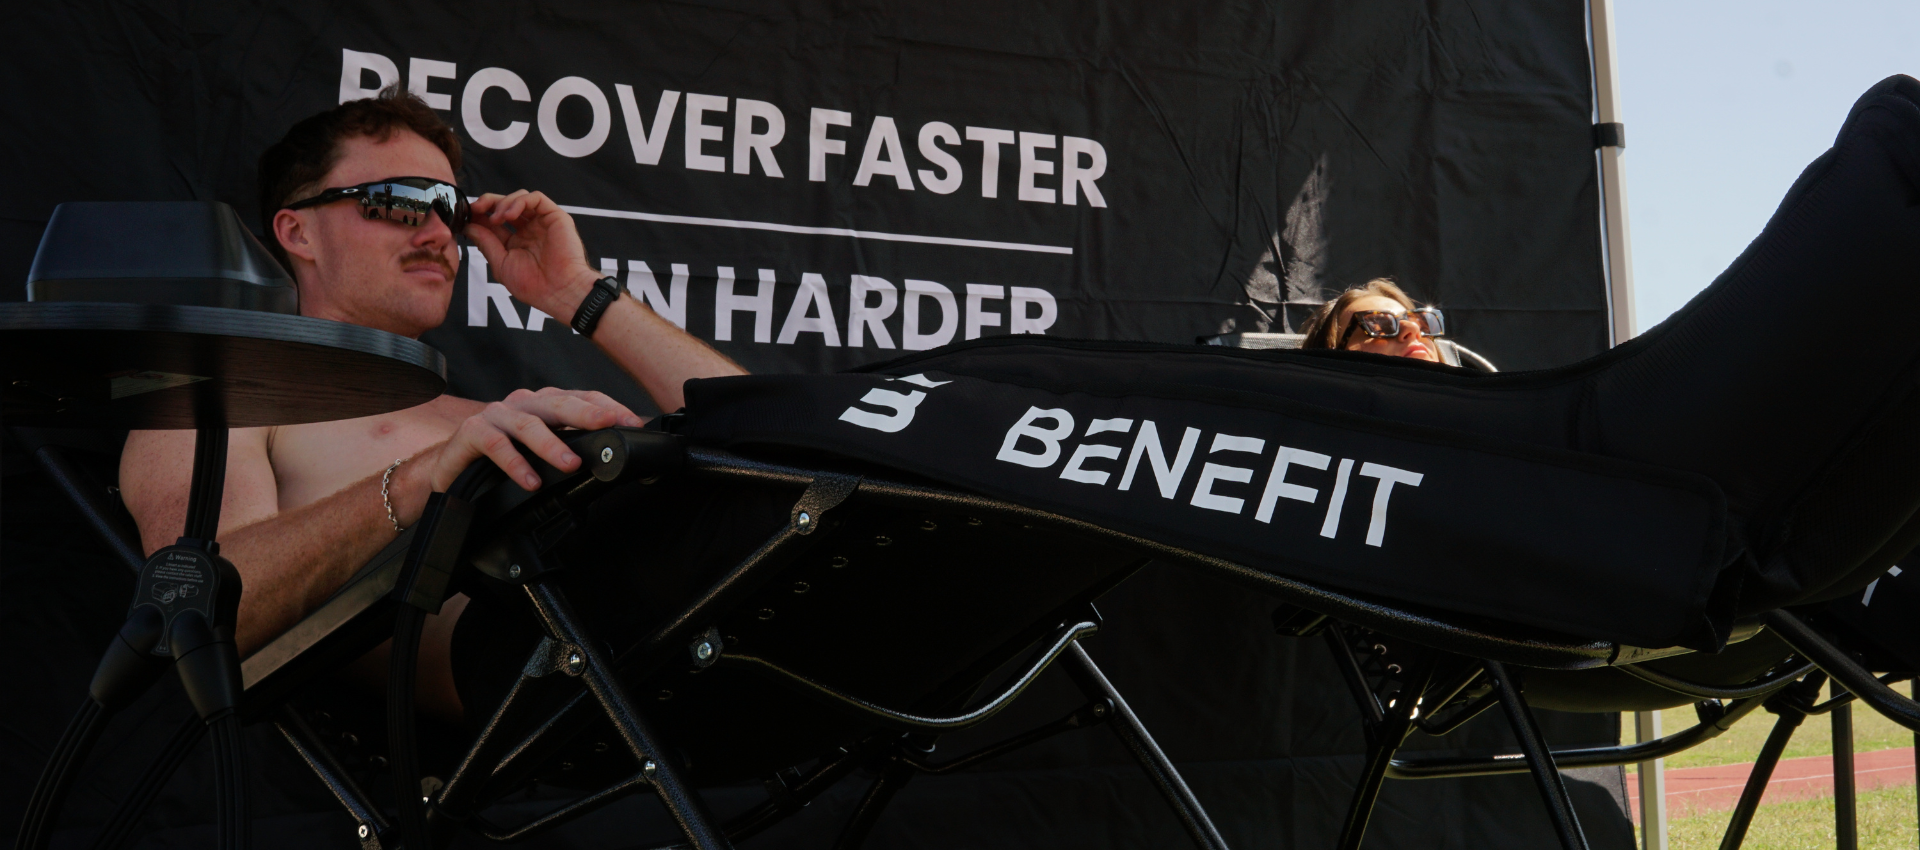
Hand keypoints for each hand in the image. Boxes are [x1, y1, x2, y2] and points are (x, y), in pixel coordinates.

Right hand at [424, 388, 643, 493]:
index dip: (609, 407)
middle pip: (558, 403)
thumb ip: (571, 449)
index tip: (634, 422)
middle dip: (587, 413)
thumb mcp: (541, 452)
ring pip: (529, 424)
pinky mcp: (472, 432)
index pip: (581, 398)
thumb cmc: (501, 460)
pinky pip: (496, 446)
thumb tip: (613, 458)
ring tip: (571, 464)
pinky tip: (531, 481)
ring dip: (552, 444)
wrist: (450, 471)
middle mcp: (523, 404)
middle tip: (610, 424)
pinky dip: (516, 464)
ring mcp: (497, 415)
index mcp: (544, 405)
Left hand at [464, 191, 602, 320]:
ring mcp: (542, 222)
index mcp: (516, 241)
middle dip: (488, 203)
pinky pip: (536, 198)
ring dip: (503, 203)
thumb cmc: (534, 285)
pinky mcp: (555, 216)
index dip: (480, 215)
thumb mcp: (501, 264)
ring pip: (520, 197)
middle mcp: (529, 229)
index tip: (466, 216)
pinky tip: (510, 214)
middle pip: (505, 204)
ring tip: (497, 218)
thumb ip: (486, 243)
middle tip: (476, 209)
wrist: (559, 291)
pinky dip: (520, 201)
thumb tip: (469, 227)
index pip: (494, 220)